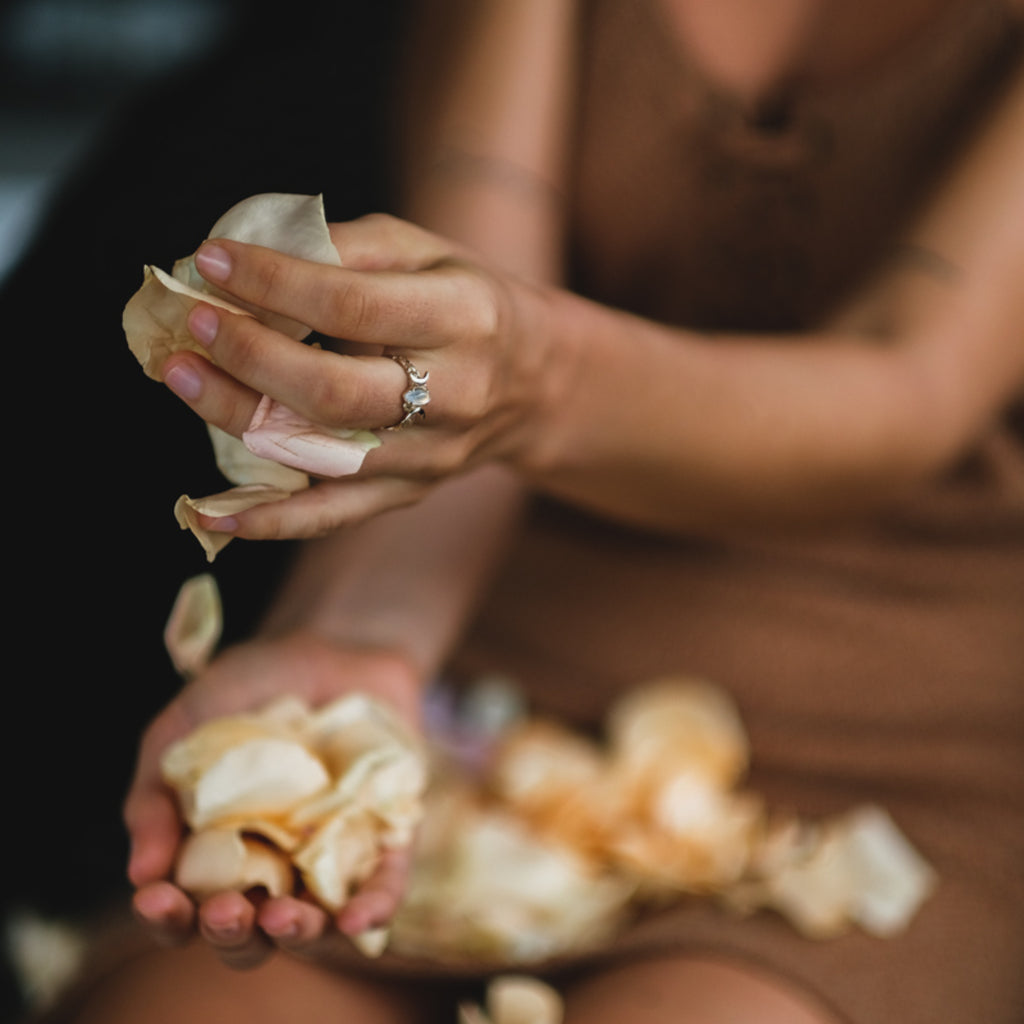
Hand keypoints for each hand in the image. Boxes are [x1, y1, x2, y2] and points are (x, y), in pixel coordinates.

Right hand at [124, 632, 422, 969]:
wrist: (333, 640)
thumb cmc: (252, 685)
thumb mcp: (186, 725)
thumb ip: (155, 793)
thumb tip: (141, 872)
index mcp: (217, 852)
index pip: (186, 911)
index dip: (168, 918)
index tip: (158, 898)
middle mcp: (274, 867)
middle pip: (250, 934)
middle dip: (232, 935)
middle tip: (225, 911)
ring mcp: (332, 855)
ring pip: (315, 924)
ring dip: (298, 934)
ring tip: (283, 918)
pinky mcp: (388, 835)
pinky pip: (385, 886)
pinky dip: (374, 909)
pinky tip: (359, 923)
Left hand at [161, 214, 563, 538]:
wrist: (533, 381)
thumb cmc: (465, 301)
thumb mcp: (424, 251)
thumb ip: (344, 248)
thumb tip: (241, 260)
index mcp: (463, 317)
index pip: (354, 306)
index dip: (274, 283)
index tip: (209, 261)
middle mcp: (454, 394)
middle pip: (335, 392)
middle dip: (250, 356)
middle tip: (191, 323)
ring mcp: (432, 454)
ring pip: (324, 454)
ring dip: (240, 417)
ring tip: (183, 378)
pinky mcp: (411, 492)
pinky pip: (337, 515)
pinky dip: (272, 520)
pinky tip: (214, 515)